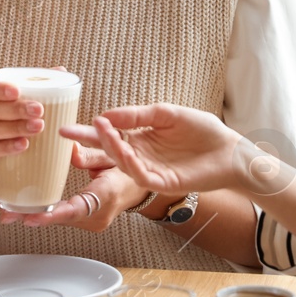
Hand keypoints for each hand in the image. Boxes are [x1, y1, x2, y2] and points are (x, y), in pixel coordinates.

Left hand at [0, 145, 146, 231]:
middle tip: (7, 214)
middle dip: (34, 215)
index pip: (76, 209)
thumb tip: (71, 150)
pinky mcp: (87, 221)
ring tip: (9, 213)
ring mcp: (93, 222)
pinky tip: (24, 211)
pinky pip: (64, 218)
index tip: (30, 217)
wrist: (142, 186)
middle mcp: (99, 215)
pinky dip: (46, 213)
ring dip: (36, 216)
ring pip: (61, 220)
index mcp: (107, 197)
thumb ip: (92, 154)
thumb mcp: (114, 154)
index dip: (52, 214)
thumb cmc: (130, 167)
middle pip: (63, 218)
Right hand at [61, 104, 256, 195]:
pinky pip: (139, 173)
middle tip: (65, 133)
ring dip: (109, 145)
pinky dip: (128, 161)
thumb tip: (107, 115)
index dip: (90, 130)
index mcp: (140, 138)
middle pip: (108, 150)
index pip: (110, 134)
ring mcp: (149, 170)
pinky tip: (122, 148)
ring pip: (121, 161)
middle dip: (87, 143)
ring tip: (99, 128)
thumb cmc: (203, 131)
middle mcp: (140, 155)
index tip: (68, 125)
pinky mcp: (161, 182)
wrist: (230, 150)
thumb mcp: (167, 114)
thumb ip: (138, 114)